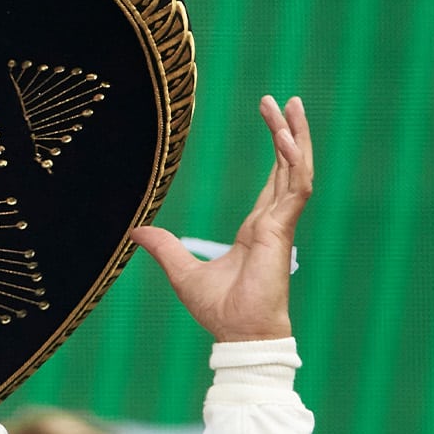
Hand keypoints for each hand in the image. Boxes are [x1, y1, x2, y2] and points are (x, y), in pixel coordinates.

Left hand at [128, 95, 313, 342]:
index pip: (272, 178)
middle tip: (288, 99)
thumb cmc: (219, 310)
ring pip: (296, 169)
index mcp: (257, 228)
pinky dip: (292, 162)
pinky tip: (286, 138)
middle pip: (288, 165)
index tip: (273, 119)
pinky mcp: (281, 230)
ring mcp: (280, 224)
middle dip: (290, 131)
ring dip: (297, 137)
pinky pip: (294, 188)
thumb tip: (136, 230)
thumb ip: (164, 247)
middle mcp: (273, 221)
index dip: (276, 149)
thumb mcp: (182, 272)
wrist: (238, 334)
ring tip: (293, 104)